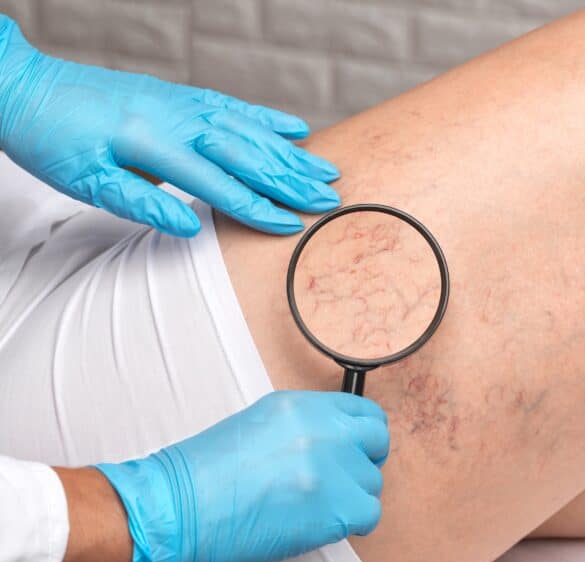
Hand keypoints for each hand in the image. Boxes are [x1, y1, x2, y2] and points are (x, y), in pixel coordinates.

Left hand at [0, 17, 339, 236]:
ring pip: (247, 129)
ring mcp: (180, 101)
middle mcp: (175, 116)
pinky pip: (232, 105)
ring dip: (290, 151)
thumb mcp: (82, 180)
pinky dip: (266, 117)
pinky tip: (295, 127)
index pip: (217, 182)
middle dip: (290, 179)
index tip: (290, 225)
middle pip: (245, 152)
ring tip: (326, 169)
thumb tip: (189, 227)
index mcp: (150, 141)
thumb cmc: (48, 139)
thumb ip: (139, 202)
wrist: (21, 86)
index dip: (256, 207)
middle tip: (329, 199)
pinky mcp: (178, 94)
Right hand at [84, 391, 388, 561]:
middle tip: (344, 482)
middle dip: (365, 461)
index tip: (355, 451)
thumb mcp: (256, 427)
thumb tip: (333, 445)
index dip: (363, 435)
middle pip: (377, 441)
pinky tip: (322, 526)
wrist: (173, 510)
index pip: (363, 412)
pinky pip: (369, 514)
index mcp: (299, 406)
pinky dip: (352, 524)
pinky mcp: (332, 507)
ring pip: (372, 482)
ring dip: (352, 498)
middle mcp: (321, 429)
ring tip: (314, 508)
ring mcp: (330, 467)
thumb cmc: (200, 477)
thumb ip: (301, 429)